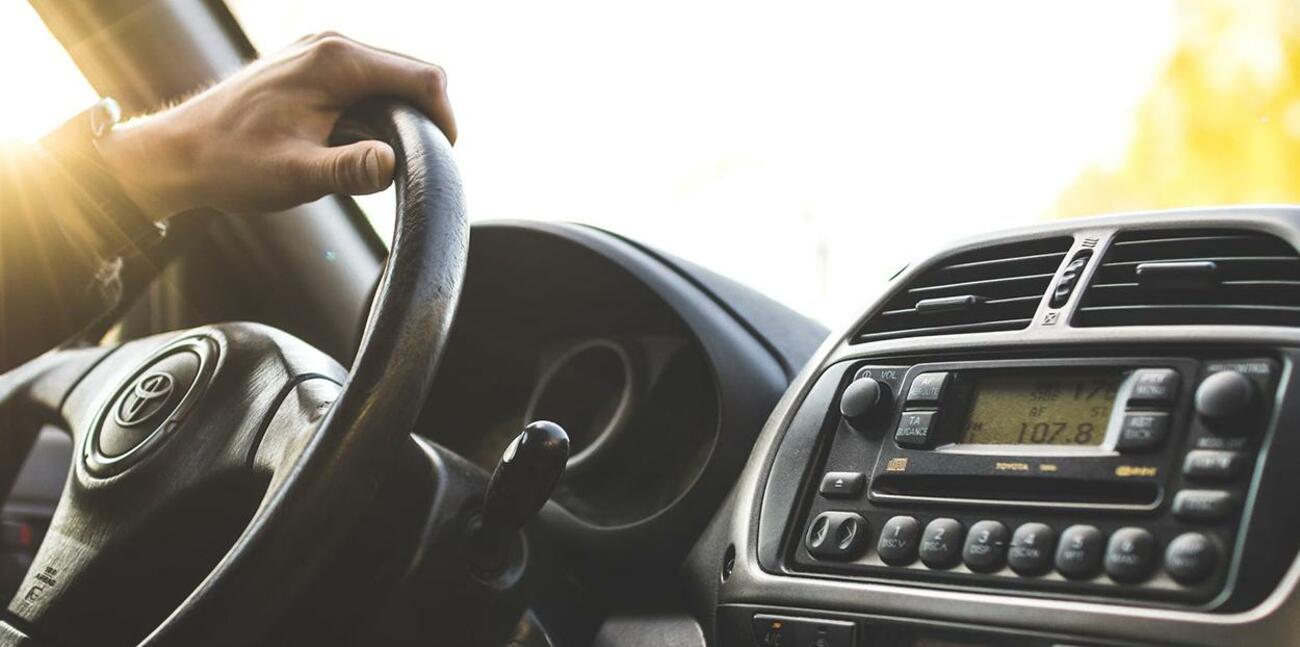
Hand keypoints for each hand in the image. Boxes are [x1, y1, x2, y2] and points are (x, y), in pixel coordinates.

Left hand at [95, 33, 455, 217]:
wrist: (178, 153)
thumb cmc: (232, 163)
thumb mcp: (296, 175)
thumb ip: (348, 170)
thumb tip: (393, 165)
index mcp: (336, 62)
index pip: (422, 78)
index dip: (444, 118)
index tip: (443, 159)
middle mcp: (331, 45)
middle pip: (412, 72)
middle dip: (427, 116)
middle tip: (421, 166)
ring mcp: (321, 52)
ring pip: (392, 76)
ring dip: (404, 115)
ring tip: (390, 158)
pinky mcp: (313, 66)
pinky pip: (369, 81)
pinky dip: (381, 110)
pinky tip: (364, 144)